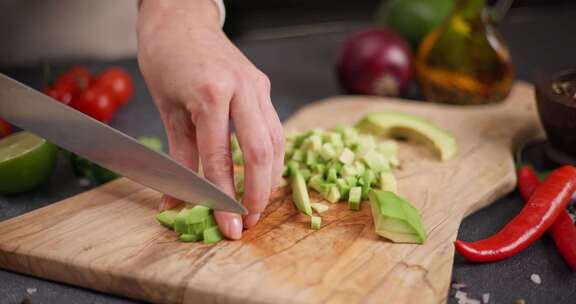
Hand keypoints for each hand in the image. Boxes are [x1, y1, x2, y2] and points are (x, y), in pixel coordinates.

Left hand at [137, 0, 283, 238]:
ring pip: (277, 142)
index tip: (227, 226)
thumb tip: (174, 201)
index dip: (224, 197)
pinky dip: (273, 157)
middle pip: (261, 153)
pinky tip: (264, 174)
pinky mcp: (264, 87)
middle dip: (256, 193)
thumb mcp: (167, 109)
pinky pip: (275, 128)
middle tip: (246, 221)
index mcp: (210, 94)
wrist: (181, 18)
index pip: (220, 158)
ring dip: (269, 179)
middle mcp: (242, 89)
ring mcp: (258, 87)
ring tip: (256, 204)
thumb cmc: (166, 58)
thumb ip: (178, 158)